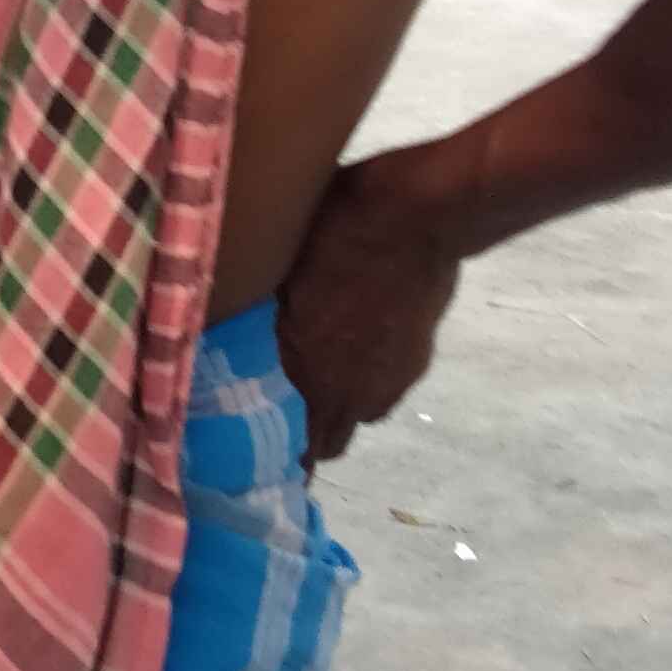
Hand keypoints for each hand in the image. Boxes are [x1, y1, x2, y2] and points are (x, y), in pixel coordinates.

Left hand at [272, 151, 465, 467]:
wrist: (417, 213)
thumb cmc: (333, 233)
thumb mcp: (281, 278)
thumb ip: (270, 324)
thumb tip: (249, 339)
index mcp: (313, 375)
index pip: (305, 449)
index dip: (288, 456)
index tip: (267, 456)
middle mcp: (358, 390)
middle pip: (334, 438)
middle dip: (313, 430)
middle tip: (292, 408)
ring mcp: (397, 375)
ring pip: (364, 410)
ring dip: (345, 400)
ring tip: (327, 370)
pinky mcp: (422, 352)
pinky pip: (388, 380)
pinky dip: (372, 371)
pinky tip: (362, 341)